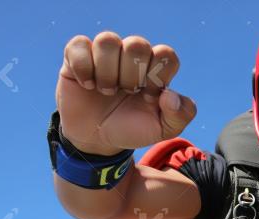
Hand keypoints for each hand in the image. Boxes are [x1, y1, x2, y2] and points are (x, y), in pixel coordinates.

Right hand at [56, 32, 196, 154]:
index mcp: (155, 68)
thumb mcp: (163, 129)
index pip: (165, 55)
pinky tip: (87, 85)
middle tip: (126, 93)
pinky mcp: (77, 54)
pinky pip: (80, 44)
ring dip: (107, 73)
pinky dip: (83, 68)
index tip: (149, 98)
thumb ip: (181, 115)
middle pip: (137, 45)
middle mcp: (131, 55)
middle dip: (131, 76)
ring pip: (108, 40)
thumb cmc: (131, 128)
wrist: (97, 139)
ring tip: (106, 91)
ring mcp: (104, 53)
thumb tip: (170, 95)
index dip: (158, 77)